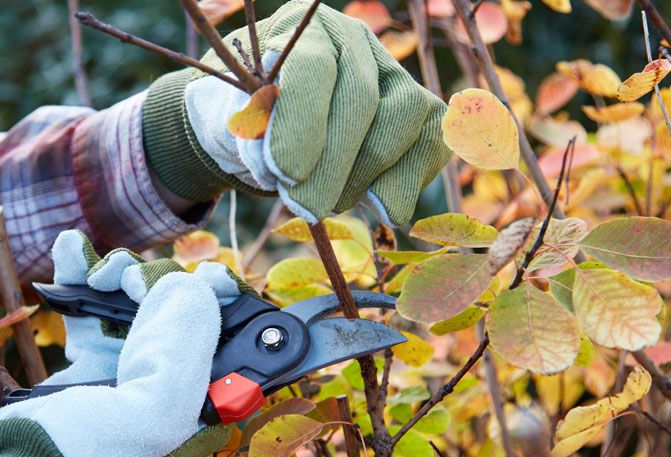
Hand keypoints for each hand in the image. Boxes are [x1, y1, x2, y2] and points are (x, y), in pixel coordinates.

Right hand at [0, 232, 249, 456]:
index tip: (208, 276)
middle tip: (129, 281)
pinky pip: (94, 308)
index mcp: (201, 403)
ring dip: (117, 273)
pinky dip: (81, 275)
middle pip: (181, 309)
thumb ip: (185, 345)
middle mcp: (171, 384)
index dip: (223, 300)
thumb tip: (188, 283)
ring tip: (94, 274)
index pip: (230, 338)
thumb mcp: (157, 413)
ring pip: (137, 302)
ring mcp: (129, 371)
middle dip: (158, 280)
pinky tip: (70, 250)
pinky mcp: (90, 362)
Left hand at [142, 1, 451, 226]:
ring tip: (331, 205)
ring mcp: (394, 72)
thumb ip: (254, 137)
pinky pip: (431, 141)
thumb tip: (282, 168)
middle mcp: (355, 41)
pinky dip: (407, 181)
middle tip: (305, 209)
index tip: (286, 174)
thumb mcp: (239, 122)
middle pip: (360, 99)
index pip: (311, 68)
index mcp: (302, 31)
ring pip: (404, 116)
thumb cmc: (255, 120)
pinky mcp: (422, 109)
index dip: (302, 122)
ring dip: (367, 174)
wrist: (277, 127)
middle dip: (332, 165)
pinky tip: (381, 210)